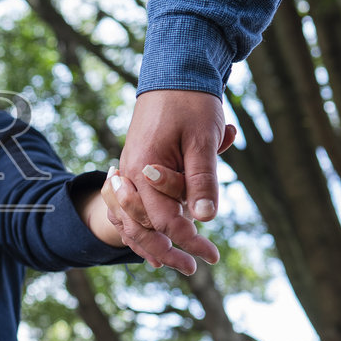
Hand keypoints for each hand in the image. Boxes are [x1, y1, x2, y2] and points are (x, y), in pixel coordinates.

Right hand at [116, 90, 236, 274]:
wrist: (173, 72)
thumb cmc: (192, 104)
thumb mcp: (203, 140)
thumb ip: (201, 180)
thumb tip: (204, 219)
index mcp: (144, 170)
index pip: (166, 220)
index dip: (190, 241)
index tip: (213, 256)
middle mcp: (129, 174)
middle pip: (142, 227)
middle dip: (167, 250)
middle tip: (194, 268)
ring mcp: (127, 172)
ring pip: (130, 221)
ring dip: (150, 244)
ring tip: (173, 263)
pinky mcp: (133, 168)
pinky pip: (128, 208)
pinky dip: (138, 228)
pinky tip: (151, 244)